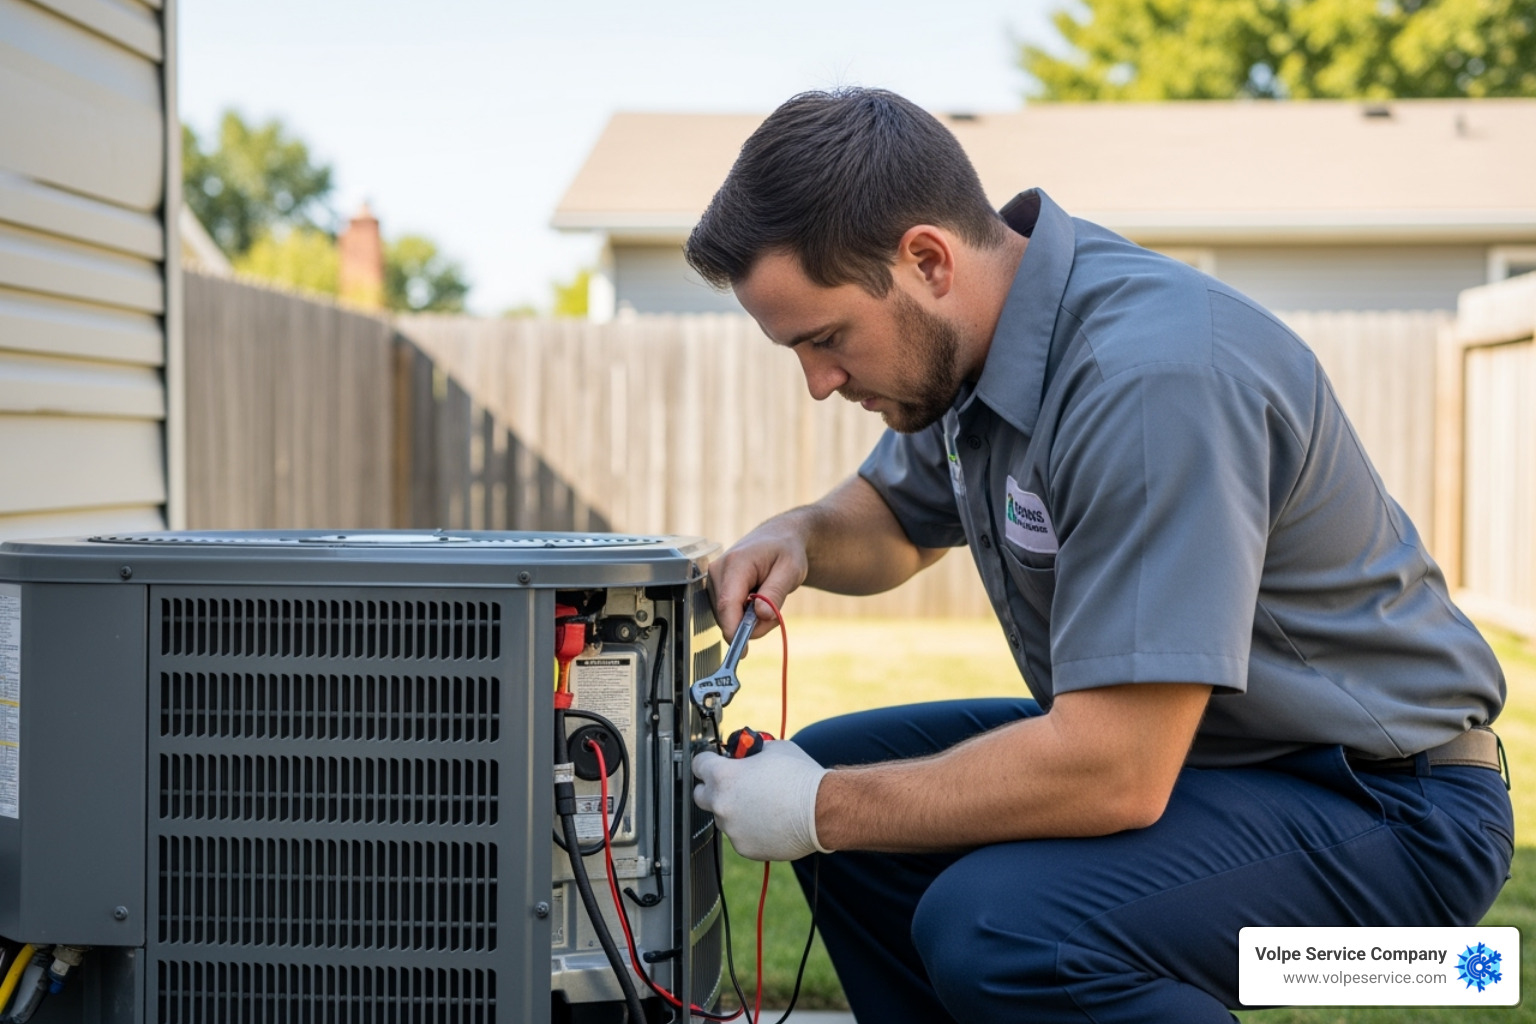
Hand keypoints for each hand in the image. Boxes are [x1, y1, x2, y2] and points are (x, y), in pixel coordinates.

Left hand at [692, 740, 831, 861]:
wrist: (821, 809)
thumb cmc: (800, 778)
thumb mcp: (773, 749)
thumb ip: (751, 753)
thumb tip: (746, 755)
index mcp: (724, 776)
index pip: (698, 764)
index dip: (707, 761)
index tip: (713, 762)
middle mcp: (722, 804)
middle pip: (700, 795)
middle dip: (713, 788)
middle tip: (733, 784)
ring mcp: (732, 828)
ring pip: (723, 818)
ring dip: (734, 810)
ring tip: (762, 804)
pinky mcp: (745, 847)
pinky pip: (740, 836)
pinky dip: (749, 829)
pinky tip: (769, 820)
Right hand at [709, 519, 809, 638]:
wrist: (778, 539)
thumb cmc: (786, 552)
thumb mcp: (791, 570)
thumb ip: (775, 593)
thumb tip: (760, 616)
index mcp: (735, 563)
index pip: (728, 604)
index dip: (733, 630)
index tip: (742, 652)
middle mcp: (717, 570)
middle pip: (727, 615)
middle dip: (752, 624)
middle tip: (775, 612)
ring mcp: (713, 579)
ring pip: (727, 617)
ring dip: (749, 619)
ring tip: (767, 599)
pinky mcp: (714, 588)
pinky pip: (727, 613)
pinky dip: (744, 615)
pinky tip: (756, 599)